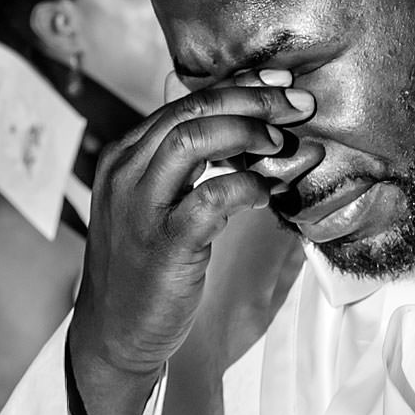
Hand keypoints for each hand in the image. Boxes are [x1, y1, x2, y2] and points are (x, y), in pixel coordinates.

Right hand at [68, 72, 315, 414]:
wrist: (116, 332)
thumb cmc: (149, 265)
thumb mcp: (159, 202)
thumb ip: (189, 165)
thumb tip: (250, 129)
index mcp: (125, 155)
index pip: (185, 101)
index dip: (239, 87)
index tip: (281, 82)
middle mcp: (126, 172)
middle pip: (192, 110)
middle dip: (253, 101)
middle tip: (298, 104)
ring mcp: (141, 207)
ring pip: (194, 140)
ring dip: (248, 134)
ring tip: (281, 145)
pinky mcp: (164, 244)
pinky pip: (210, 197)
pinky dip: (245, 186)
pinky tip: (266, 193)